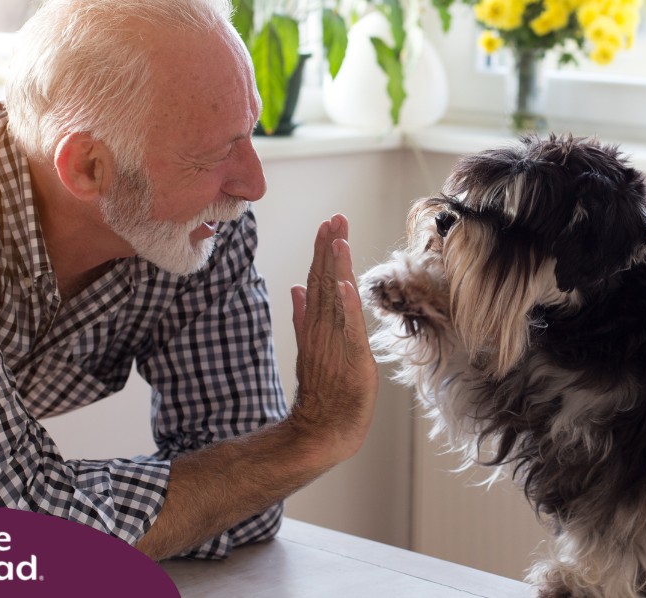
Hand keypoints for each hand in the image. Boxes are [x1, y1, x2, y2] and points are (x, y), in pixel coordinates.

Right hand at [289, 214, 379, 466]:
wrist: (324, 426)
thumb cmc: (323, 390)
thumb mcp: (310, 347)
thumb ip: (302, 317)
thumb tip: (296, 288)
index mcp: (316, 322)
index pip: (319, 279)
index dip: (324, 250)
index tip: (329, 224)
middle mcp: (323, 327)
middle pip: (325, 280)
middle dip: (330, 248)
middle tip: (335, 219)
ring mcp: (334, 340)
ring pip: (335, 296)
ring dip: (337, 267)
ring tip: (338, 238)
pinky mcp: (349, 356)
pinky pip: (348, 326)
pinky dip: (347, 305)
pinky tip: (346, 284)